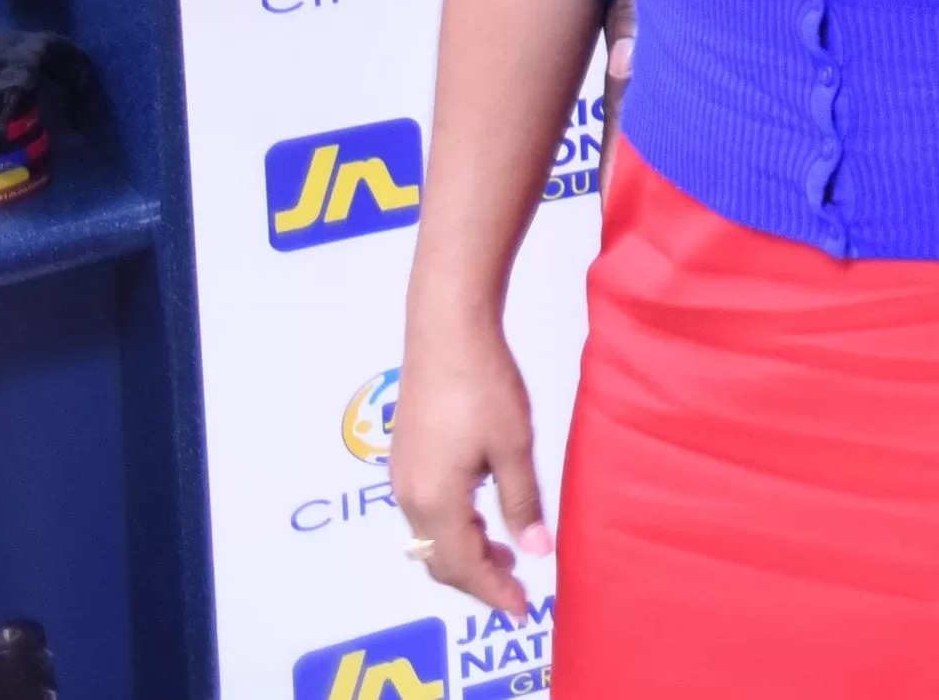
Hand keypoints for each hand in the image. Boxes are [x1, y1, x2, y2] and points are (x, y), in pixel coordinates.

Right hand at [391, 315, 553, 613]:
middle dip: (477, 578)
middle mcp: (408, 496)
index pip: (462, 567)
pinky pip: (425, 510)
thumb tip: (537, 551)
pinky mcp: (405, 454)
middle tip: (516, 585)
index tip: (522, 609)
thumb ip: (522, 502)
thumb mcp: (513, 446)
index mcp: (434, 502)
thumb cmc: (484, 385)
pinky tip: (481, 512)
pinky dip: (452, 525)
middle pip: (439, 559)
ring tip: (506, 552)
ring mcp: (401, 474)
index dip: (493, 591)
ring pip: (430, 535)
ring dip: (465, 551)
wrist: (446, 328)